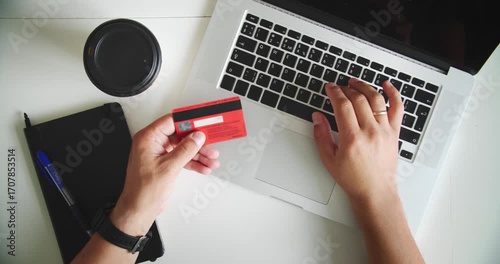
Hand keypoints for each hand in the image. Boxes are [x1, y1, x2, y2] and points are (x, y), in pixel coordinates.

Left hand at [110, 114, 219, 235]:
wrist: (139, 209)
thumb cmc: (144, 190)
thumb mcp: (169, 167)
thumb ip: (185, 149)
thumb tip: (197, 137)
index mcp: (148, 138)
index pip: (171, 122)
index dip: (188, 122)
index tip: (202, 123)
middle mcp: (152, 143)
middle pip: (180, 135)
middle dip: (197, 143)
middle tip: (211, 146)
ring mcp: (159, 153)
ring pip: (183, 147)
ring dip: (198, 154)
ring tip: (211, 159)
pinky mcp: (164, 163)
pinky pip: (181, 158)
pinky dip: (193, 163)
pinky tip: (204, 167)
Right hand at [312, 79, 402, 202]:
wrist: (375, 192)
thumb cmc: (354, 179)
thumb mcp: (329, 159)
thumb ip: (321, 136)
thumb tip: (317, 118)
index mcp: (352, 138)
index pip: (342, 105)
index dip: (334, 92)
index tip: (330, 88)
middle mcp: (370, 131)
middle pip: (358, 99)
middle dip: (346, 88)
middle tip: (339, 87)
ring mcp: (384, 131)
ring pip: (376, 99)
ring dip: (364, 87)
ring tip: (355, 83)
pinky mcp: (394, 133)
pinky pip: (397, 108)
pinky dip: (393, 94)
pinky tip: (387, 85)